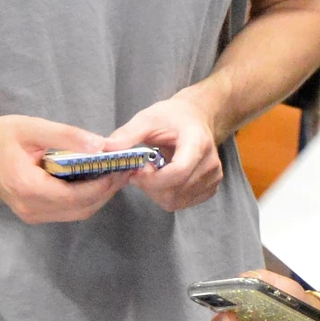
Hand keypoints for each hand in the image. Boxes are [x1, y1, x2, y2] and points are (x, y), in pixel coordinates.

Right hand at [0, 114, 130, 223]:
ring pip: (77, 213)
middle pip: (81, 208)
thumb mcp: (34, 127)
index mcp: (28, 188)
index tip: (123, 167)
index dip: (104, 184)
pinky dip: (85, 198)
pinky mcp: (33, 213)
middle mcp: (30, 208)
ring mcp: (30, 214)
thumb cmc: (1, 135)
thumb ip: (68, 137)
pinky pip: (67, 211)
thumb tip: (101, 146)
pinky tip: (95, 179)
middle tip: (125, 169)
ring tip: (115, 173)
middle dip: (107, 190)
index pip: (77, 195)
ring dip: (99, 196)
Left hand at [103, 91, 222, 210]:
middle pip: (174, 191)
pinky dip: (167, 195)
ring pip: (176, 201)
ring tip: (152, 172)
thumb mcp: (148, 118)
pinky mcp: (211, 187)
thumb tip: (106, 149)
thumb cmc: (173, 117)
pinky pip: (182, 203)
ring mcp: (213, 177)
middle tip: (141, 170)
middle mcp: (210, 163)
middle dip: (150, 186)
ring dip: (156, 192)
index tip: (136, 172)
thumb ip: (128, 134)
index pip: (178, 172)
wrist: (197, 118)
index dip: (152, 179)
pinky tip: (164, 178)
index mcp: (198, 143)